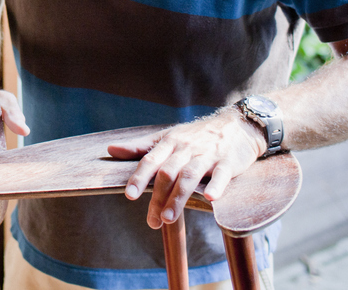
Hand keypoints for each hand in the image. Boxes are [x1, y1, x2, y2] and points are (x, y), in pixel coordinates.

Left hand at [106, 110, 264, 229]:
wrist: (237, 125)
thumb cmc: (197, 135)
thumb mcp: (168, 137)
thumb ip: (141, 147)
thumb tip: (110, 149)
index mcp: (169, 143)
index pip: (150, 160)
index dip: (139, 177)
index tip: (129, 196)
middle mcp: (186, 148)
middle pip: (168, 173)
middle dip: (157, 197)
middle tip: (152, 221)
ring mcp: (207, 155)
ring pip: (189, 176)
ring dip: (178, 197)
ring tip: (168, 218)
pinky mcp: (228, 162)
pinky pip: (221, 174)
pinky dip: (216, 185)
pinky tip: (210, 198)